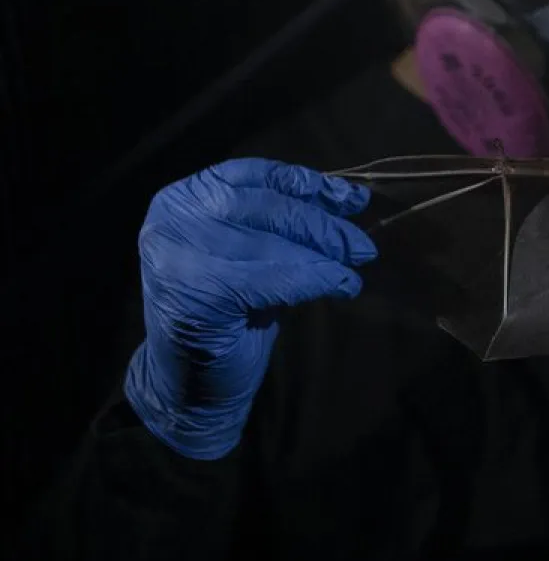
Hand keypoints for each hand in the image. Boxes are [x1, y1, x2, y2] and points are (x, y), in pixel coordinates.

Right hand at [124, 159, 376, 458]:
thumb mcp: (256, 254)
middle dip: (323, 225)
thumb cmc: (228, 313)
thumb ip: (286, 223)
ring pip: (272, 243)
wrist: (191, 384)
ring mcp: (177, 254)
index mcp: (183, 198)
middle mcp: (172, 219)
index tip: (353, 198)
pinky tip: (343, 286)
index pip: (255, 176)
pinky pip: (272, 276)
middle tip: (364, 244)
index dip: (308, 184)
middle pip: (267, 207)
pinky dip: (315, 279)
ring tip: (356, 265)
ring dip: (324, 255)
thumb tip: (349, 196)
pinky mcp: (196, 291)